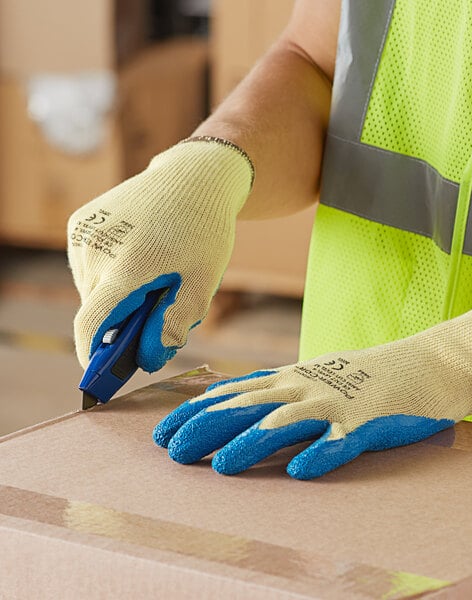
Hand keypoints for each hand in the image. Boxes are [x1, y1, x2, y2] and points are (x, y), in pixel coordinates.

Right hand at [68, 138, 252, 371]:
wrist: (193, 177)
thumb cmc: (204, 232)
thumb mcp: (201, 283)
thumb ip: (174, 324)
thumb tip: (147, 359)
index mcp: (126, 266)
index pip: (92, 326)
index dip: (94, 356)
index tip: (101, 376)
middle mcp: (94, 248)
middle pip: (95, 309)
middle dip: (122, 322)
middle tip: (159, 309)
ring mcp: (83, 233)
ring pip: (90, 288)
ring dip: (115, 297)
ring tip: (154, 276)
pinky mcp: (80, 222)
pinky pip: (88, 266)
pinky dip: (108, 274)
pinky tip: (138, 257)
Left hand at [153, 309, 471, 478]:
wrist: (426, 363)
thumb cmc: (367, 375)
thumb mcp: (315, 376)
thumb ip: (279, 389)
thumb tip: (236, 400)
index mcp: (292, 379)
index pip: (235, 393)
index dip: (197, 412)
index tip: (164, 432)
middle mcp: (307, 388)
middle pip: (250, 406)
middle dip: (208, 428)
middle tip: (173, 452)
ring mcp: (338, 403)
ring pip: (287, 422)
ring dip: (252, 443)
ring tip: (222, 467)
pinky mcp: (369, 422)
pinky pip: (342, 440)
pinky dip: (320, 453)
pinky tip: (300, 471)